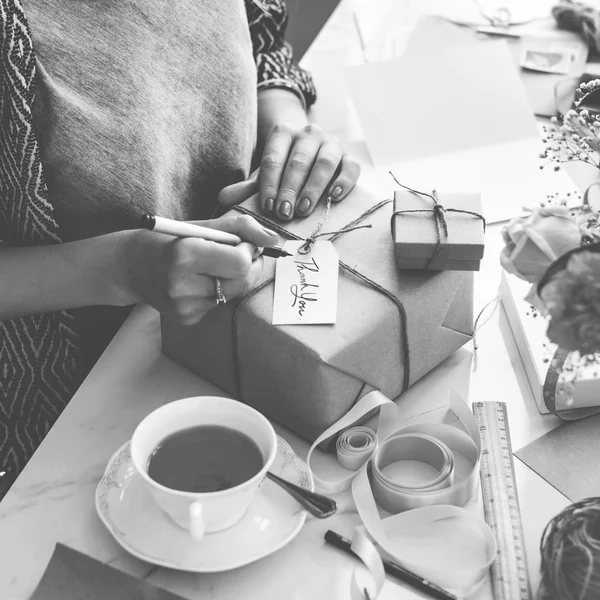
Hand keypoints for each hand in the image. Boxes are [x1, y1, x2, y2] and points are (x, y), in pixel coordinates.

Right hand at [122, 213, 279, 324]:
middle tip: (235, 253)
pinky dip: (219, 291)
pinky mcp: (188, 319)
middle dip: (247, 265)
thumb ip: (241, 227)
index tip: (241, 243)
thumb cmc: (167, 240)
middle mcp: (183, 285)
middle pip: (241, 281)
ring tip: (211, 267)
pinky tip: (199, 282)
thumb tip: (275, 239)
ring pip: (234, 293)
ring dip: (233, 278)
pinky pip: (220, 304)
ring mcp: (185, 307)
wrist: (129, 267)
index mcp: (185, 255)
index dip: (248, 251)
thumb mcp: (201, 225)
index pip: (240, 262)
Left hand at [218, 124, 360, 221]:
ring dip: (313, 188)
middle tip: (284, 213)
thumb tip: (223, 199)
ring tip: (304, 209)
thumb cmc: (284, 171)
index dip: (270, 184)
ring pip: (324, 163)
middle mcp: (309, 133)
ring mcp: (332, 144)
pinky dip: (344, 181)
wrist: (313, 158)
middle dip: (290, 189)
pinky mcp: (349, 157)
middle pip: (299, 161)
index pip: (274, 158)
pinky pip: (350, 167)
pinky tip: (334, 196)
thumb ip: (247, 189)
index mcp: (283, 133)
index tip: (267, 207)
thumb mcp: (265, 177)